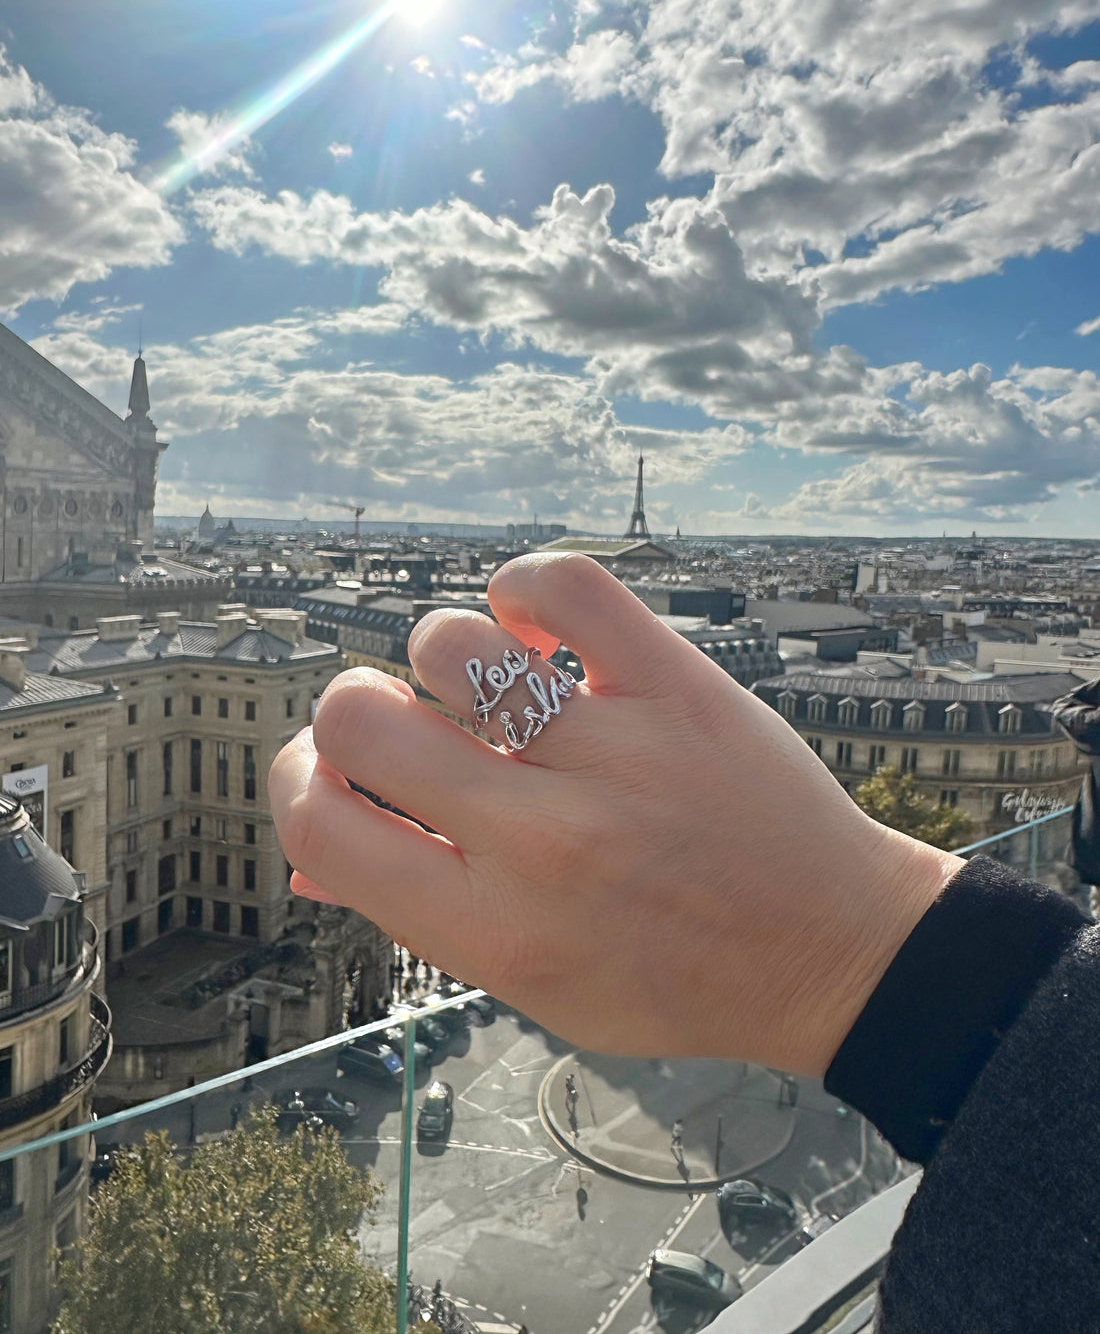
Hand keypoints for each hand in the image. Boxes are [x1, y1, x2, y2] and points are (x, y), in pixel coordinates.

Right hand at [269, 553, 961, 1073]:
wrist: (829, 950)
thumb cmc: (673, 977)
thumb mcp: (535, 985)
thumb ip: (423, 917)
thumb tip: (314, 859)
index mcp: (493, 928)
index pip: (318, 832)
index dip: (291, 784)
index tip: (320, 769)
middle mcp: (543, 842)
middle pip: (361, 722)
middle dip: (353, 710)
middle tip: (398, 720)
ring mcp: (615, 755)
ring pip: (451, 644)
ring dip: (445, 655)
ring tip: (488, 684)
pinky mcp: (677, 688)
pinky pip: (565, 585)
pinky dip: (526, 588)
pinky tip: (537, 630)